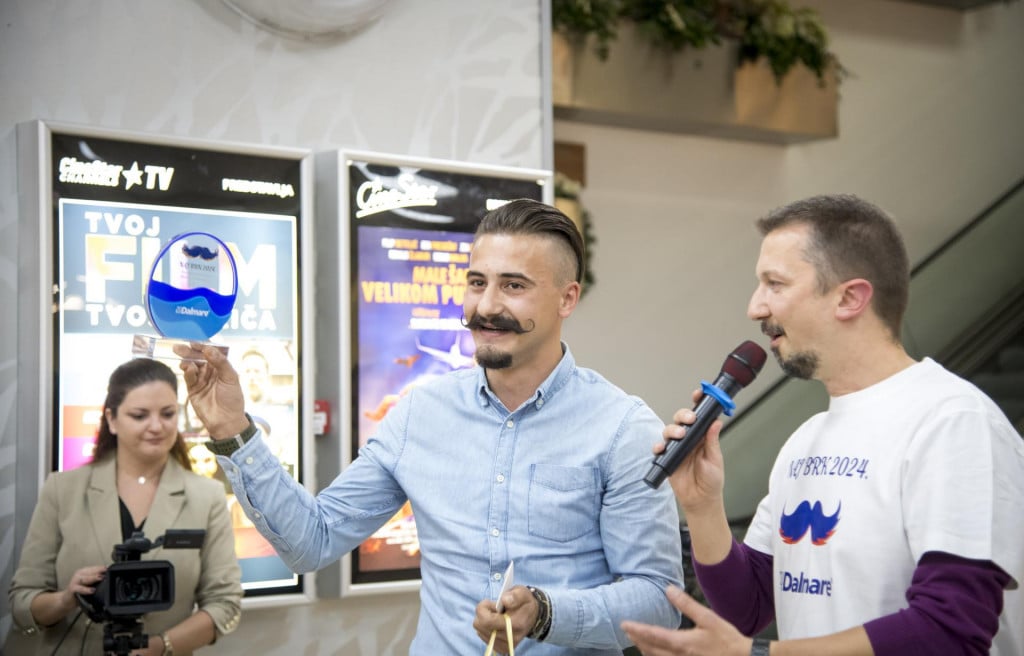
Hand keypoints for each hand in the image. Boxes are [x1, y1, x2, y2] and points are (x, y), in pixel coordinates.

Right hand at [65, 566, 106, 608]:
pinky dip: (86, 590)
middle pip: (90, 571)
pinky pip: (80, 589)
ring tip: (101, 578)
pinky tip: (92, 590)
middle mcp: (79, 575)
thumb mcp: (88, 583)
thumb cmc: (79, 591)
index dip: (102, 568)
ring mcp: (75, 582)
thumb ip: (96, 579)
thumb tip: (109, 576)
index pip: (94, 568)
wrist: (66, 600)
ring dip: (93, 578)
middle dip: (99, 571)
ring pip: (85, 578)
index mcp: (84, 572)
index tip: (110, 567)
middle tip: (106, 570)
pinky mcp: (72, 590)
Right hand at [175, 343, 248, 438]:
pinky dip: (187, 372)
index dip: (202, 347)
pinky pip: (189, 378)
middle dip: (188, 352)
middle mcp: (210, 372)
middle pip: (197, 358)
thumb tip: (209, 349)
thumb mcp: (231, 378)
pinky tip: (188, 369)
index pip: (210, 353)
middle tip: (178, 347)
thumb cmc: (232, 399)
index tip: (194, 342)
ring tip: (185, 361)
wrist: (226, 420)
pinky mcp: (193, 389)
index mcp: (221, 367)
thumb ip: (221, 363)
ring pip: (191, 367)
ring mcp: (201, 380)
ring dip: (187, 362)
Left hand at [473, 585, 537, 652]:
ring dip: (484, 620)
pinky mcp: (501, 648)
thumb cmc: (524, 602)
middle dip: (483, 613)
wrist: (531, 616)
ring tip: (496, 616)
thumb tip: (505, 600)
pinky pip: (483, 636)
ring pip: (479, 630)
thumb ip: (515, 595)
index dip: (484, 608)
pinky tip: (495, 623)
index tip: (493, 603)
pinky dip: (486, 628)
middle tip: (494, 608)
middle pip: (480, 625)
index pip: (487, 620)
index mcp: (517, 623)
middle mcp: (511, 638)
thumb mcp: (522, 593)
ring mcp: (506, 645)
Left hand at [622, 586, 750, 655]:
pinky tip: (657, 652)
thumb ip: (686, 604)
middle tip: (628, 631)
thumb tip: (668, 589)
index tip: (624, 624)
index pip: (652, 635)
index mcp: (682, 643)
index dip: (636, 629)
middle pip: (650, 649)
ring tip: (639, 641)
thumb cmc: (727, 640)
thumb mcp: (708, 618)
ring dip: (646, 649)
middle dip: (638, 640)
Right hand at [655, 388, 725, 513]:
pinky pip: (659, 449)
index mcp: (703, 437)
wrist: (701, 500)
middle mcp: (688, 440)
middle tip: (690, 419)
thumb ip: (712, 441)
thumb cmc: (711, 481)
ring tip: (679, 435)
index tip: (699, 394)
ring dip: (672, 429)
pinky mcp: (667, 459)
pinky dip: (658, 447)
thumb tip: (716, 422)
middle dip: (683, 415)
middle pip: (681, 420)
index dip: (698, 403)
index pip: (699, 417)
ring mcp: (677, 448)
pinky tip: (661, 448)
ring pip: (669, 431)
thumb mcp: (715, 460)